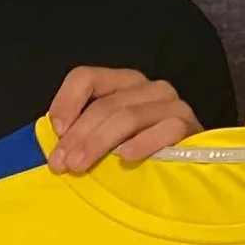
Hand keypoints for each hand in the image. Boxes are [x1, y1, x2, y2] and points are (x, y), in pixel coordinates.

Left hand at [47, 67, 201, 173]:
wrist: (190, 167)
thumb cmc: (140, 150)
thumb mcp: (106, 136)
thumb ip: (82, 131)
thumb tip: (54, 142)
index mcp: (122, 82)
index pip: (86, 77)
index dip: (66, 101)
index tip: (56, 131)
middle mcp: (147, 87)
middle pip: (106, 103)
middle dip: (78, 134)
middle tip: (61, 163)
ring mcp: (171, 104)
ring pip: (129, 115)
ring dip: (99, 142)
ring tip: (80, 165)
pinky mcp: (189, 125)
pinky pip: (165, 130)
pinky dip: (144, 143)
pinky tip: (127, 158)